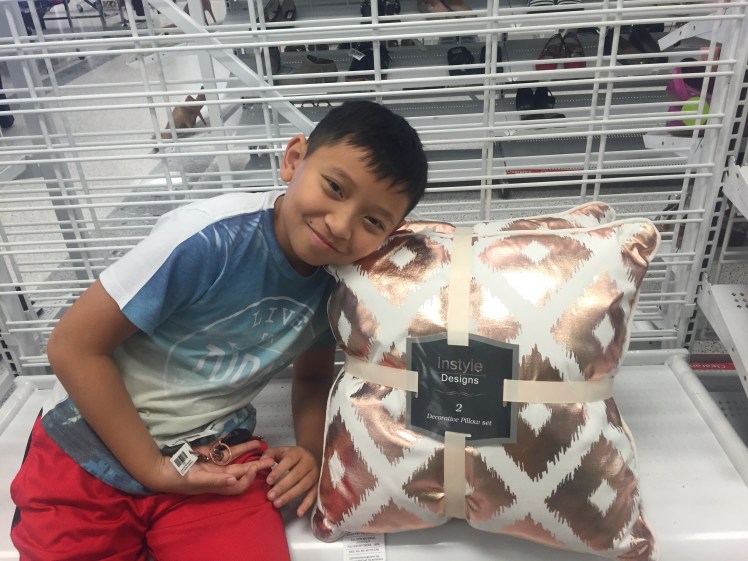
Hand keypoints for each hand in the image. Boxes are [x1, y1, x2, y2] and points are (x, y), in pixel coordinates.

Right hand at [149, 439, 275, 495]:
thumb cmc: (177, 478)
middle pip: (241, 471)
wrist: (160, 468)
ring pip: (235, 457)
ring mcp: (214, 463)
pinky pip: (223, 448)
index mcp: (217, 484)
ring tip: (261, 446)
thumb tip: (235, 480)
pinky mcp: (208, 453)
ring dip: (247, 452)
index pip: (239, 485)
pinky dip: (233, 444)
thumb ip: (216, 480)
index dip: (248, 479)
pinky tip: (243, 439)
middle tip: (271, 459)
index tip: (254, 468)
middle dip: (256, 465)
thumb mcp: (196, 480)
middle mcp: (218, 474)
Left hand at [262, 445, 318, 516]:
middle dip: (282, 487)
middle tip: (270, 496)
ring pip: (303, 486)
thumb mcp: (282, 451)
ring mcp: (315, 474)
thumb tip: (262, 459)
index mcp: (298, 453)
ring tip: (277, 504)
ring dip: (290, 496)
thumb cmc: (292, 456)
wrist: (311, 455)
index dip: (278, 471)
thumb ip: (271, 453)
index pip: (288, 461)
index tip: (268, 481)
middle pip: (296, 475)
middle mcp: (309, 462)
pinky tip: (298, 513)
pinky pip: (313, 495)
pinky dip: (306, 504)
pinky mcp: (318, 484)